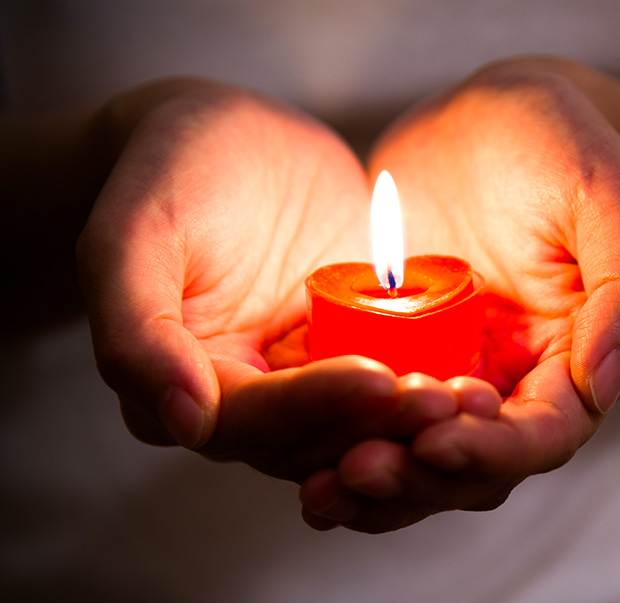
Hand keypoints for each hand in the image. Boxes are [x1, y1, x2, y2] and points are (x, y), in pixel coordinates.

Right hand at [76, 79, 494, 481]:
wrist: (227, 141)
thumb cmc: (169, 175)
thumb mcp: (132, 235)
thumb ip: (137, 329)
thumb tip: (181, 421)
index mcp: (190, 391)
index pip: (255, 423)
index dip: (316, 406)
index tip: (379, 379)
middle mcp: (255, 405)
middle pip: (323, 441)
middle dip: (386, 427)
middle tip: (450, 402)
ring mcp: (313, 382)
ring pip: (370, 427)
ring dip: (422, 424)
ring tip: (477, 402)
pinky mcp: (362, 353)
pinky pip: (402, 386)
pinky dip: (439, 392)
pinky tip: (484, 384)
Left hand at [301, 60, 619, 531]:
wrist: (490, 118)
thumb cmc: (564, 147)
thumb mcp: (613, 198)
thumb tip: (604, 383)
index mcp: (573, 363)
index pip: (542, 436)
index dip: (493, 452)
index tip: (437, 443)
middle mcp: (512, 385)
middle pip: (472, 468)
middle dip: (419, 480)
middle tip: (360, 470)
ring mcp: (449, 374)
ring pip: (414, 455)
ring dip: (372, 481)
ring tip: (320, 486)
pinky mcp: (393, 356)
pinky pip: (364, 412)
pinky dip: (335, 437)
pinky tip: (293, 447)